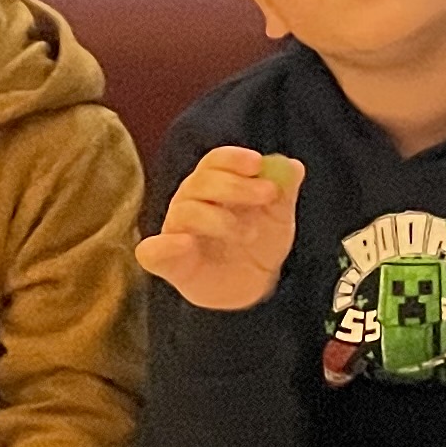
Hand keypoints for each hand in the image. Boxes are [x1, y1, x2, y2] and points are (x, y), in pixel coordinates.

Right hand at [134, 147, 303, 311]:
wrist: (252, 287)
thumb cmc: (258, 243)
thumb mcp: (278, 219)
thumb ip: (283, 193)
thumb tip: (293, 167)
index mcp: (214, 184)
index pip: (215, 161)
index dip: (234, 159)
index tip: (258, 164)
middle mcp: (189, 202)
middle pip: (202, 181)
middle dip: (237, 186)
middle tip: (269, 195)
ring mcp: (175, 231)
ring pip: (186, 211)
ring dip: (220, 219)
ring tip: (251, 234)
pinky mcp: (166, 262)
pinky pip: (151, 251)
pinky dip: (165, 245)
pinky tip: (186, 243)